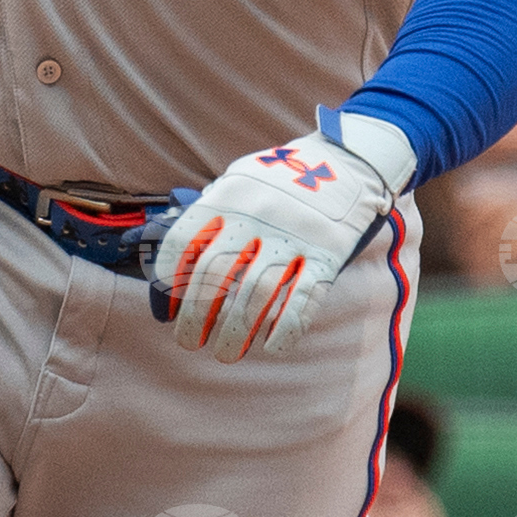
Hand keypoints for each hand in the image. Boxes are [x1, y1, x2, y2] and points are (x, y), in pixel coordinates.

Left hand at [153, 111, 413, 361]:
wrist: (347, 162)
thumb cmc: (282, 180)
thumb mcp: (240, 180)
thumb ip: (211, 214)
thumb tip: (174, 270)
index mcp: (229, 195)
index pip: (184, 241)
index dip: (170, 279)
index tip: (169, 307)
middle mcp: (258, 214)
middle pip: (216, 275)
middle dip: (196, 317)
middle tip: (188, 342)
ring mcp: (294, 235)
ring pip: (256, 294)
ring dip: (235, 332)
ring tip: (223, 353)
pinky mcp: (327, 255)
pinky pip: (302, 300)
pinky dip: (284, 330)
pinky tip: (269, 348)